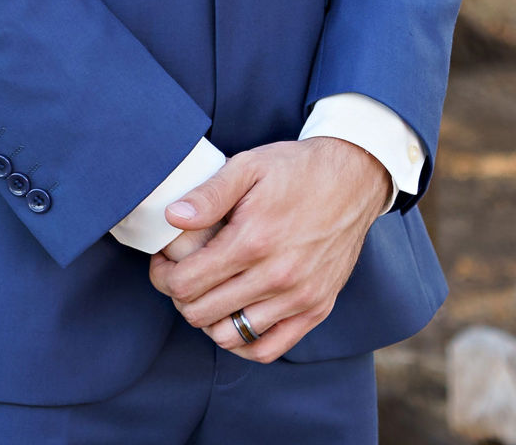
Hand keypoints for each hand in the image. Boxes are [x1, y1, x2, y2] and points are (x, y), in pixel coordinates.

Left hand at [148, 138, 390, 362]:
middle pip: (202, 313)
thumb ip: (209, 194)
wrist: (353, 179)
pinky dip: (243, 342)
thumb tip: (172, 217)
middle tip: (177, 276)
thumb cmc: (296, 169)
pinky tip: (233, 318)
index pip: (187, 282)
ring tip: (205, 294)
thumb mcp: (248, 166)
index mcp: (253, 240)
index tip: (161, 262)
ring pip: (231, 336)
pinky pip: (268, 349)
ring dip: (208, 320)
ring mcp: (299, 298)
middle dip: (179, 297)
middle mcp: (276, 276)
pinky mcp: (316, 309)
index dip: (163, 276)